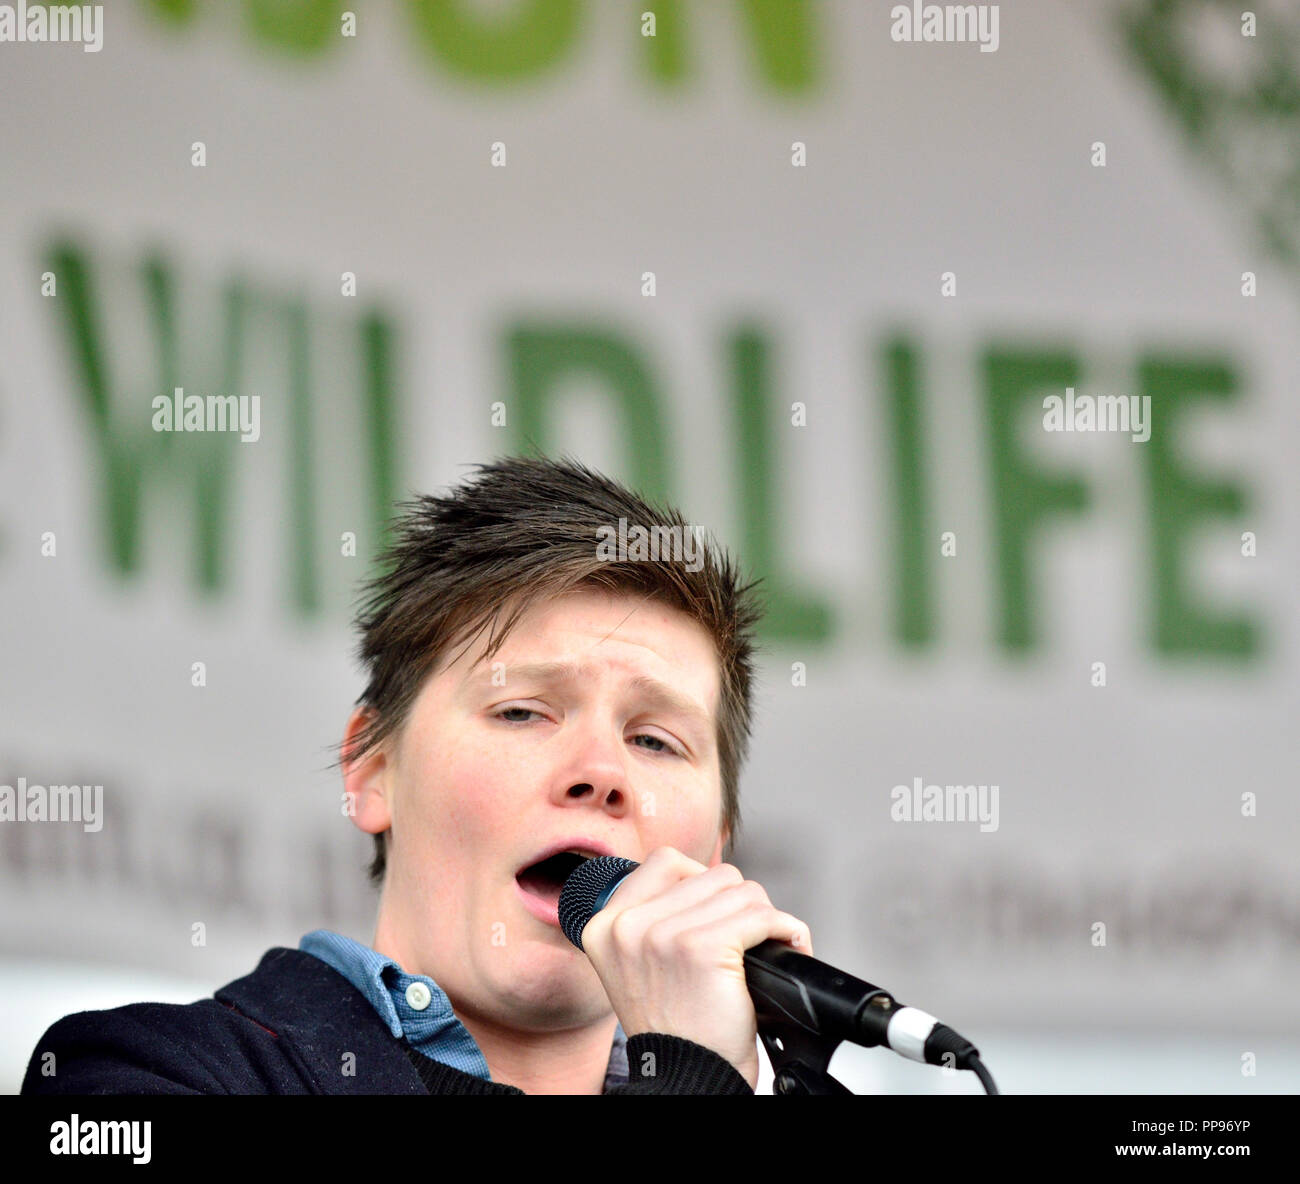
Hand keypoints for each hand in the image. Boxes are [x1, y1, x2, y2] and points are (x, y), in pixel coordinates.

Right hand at [577, 846, 813, 1089]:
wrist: (686, 1079)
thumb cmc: (673, 1029)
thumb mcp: (636, 966)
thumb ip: (651, 918)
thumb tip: (700, 877)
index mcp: (604, 926)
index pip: (665, 861)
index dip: (701, 880)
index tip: (716, 911)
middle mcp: (627, 926)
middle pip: (711, 874)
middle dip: (738, 905)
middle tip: (745, 938)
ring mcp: (663, 935)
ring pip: (741, 891)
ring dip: (764, 918)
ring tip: (763, 946)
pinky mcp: (703, 948)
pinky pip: (762, 916)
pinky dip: (786, 930)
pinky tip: (787, 946)